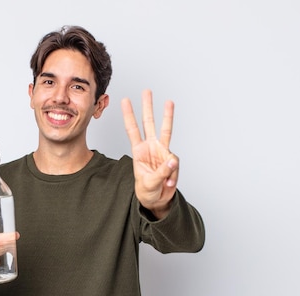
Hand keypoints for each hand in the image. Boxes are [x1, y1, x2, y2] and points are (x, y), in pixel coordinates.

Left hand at [121, 89, 178, 218]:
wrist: (157, 200)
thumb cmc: (148, 191)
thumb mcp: (150, 183)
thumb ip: (162, 172)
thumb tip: (173, 160)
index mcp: (139, 151)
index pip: (132, 130)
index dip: (128, 115)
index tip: (125, 100)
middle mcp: (150, 147)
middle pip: (148, 123)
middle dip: (147, 107)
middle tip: (146, 91)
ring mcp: (162, 151)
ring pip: (165, 129)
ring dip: (167, 115)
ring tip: (169, 101)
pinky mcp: (172, 159)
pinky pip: (175, 161)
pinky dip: (173, 172)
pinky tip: (168, 182)